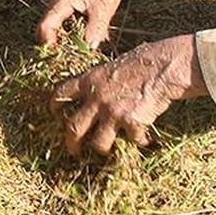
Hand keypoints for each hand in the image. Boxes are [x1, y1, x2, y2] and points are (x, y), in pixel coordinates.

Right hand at [37, 0, 130, 47]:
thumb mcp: (103, 9)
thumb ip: (96, 29)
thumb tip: (90, 48)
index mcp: (62, 1)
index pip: (46, 25)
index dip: (47, 42)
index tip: (56, 55)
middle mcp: (57, 2)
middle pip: (44, 26)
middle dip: (50, 42)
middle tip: (61, 56)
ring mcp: (61, 3)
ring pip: (51, 25)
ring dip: (57, 38)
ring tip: (68, 51)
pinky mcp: (68, 6)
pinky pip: (59, 22)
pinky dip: (64, 32)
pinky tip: (75, 40)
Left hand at [53, 34, 205, 157]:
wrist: (162, 67)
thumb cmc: (141, 62)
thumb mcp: (113, 66)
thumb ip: (100, 82)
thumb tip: (93, 93)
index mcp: (89, 81)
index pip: (62, 93)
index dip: (55, 103)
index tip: (54, 111)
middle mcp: (96, 98)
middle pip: (73, 127)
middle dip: (70, 143)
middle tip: (73, 150)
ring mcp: (113, 112)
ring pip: (98, 142)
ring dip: (101, 149)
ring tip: (104, 151)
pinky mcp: (131, 123)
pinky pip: (131, 140)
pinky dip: (138, 141)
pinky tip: (144, 139)